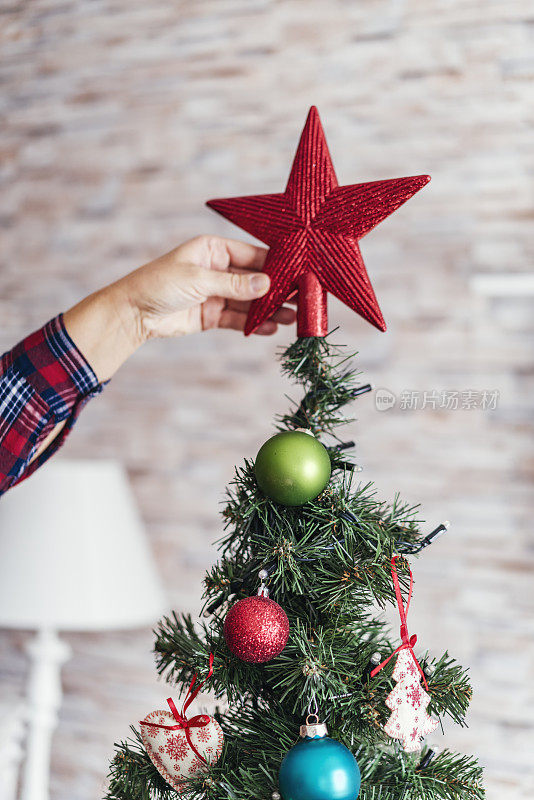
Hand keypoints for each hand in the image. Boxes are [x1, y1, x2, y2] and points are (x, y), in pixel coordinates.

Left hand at [119, 235, 294, 338]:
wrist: (132, 313)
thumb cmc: (159, 284)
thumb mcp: (199, 279)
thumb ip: (234, 284)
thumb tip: (267, 283)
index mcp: (213, 249)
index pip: (252, 255)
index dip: (276, 264)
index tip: (299, 273)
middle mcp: (218, 269)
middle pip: (254, 280)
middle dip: (277, 290)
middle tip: (301, 298)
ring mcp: (216, 293)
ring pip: (249, 302)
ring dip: (269, 310)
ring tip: (291, 318)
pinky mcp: (211, 315)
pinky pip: (238, 319)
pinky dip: (254, 324)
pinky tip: (270, 329)